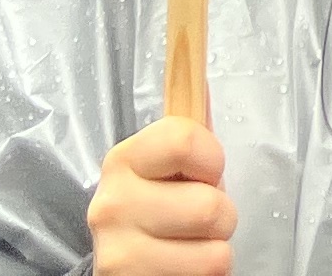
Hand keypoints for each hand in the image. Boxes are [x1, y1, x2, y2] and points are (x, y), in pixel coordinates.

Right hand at [88, 115, 235, 275]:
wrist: (130, 269)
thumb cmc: (160, 213)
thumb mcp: (170, 169)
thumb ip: (188, 132)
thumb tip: (201, 76)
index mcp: (123, 161)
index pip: (185, 139)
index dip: (212, 159)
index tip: (204, 173)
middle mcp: (111, 206)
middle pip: (210, 206)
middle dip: (220, 217)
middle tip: (195, 222)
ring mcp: (118, 254)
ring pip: (216, 253)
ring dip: (214, 253)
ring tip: (189, 249)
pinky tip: (180, 270)